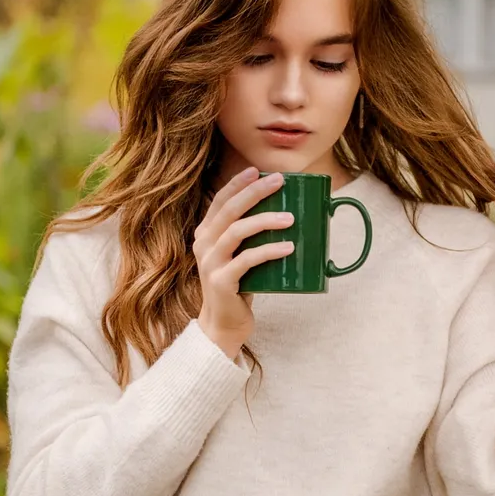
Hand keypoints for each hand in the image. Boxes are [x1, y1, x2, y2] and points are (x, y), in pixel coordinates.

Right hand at [193, 167, 294, 358]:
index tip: (257, 171)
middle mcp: (204, 244)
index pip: (220, 201)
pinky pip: (247, 260)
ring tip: (290, 218)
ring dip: (265, 220)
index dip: (237, 184)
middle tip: (280, 181)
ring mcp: (211, 262)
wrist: (223, 324)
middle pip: (229, 210)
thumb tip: (289, 215)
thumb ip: (250, 237)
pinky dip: (269, 251)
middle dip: (255, 192)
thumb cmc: (238, 286)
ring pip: (237, 231)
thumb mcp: (239, 256)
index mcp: (206, 234)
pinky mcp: (221, 281)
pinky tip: (288, 247)